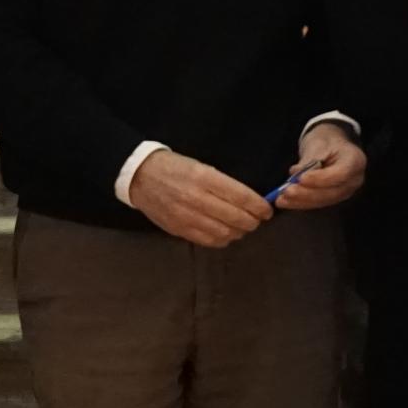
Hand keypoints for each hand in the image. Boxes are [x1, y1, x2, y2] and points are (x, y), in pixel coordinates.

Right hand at [128, 150, 271, 247]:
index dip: (259, 207)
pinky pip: (208, 241)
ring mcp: (187, 217)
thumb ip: (224, 184)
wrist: (140, 176)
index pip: (242, 197)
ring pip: (224, 233)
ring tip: (241, 227)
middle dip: (252, 221)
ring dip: (239, 232)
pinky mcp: (179, 229)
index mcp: (204, 177)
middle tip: (256, 220)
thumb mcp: (201, 166)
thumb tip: (249, 201)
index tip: (266, 210)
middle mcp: (197, 198)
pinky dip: (222, 240)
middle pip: (236, 218)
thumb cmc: (174, 167)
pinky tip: (225, 233)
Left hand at [271, 121, 365, 212]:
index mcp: (355, 161)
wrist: (332, 145)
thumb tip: (296, 175)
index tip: (301, 179)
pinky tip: (285, 201)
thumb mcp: (319, 144)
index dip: (320, 179)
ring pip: (322, 200)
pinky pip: (317, 203)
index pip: (340, 174)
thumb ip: (309, 161)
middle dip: (307, 193)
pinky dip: (300, 203)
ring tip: (281, 198)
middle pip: (331, 192)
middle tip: (287, 191)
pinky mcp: (333, 198)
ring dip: (300, 201)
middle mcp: (354, 180)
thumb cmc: (327, 141)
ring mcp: (345, 191)